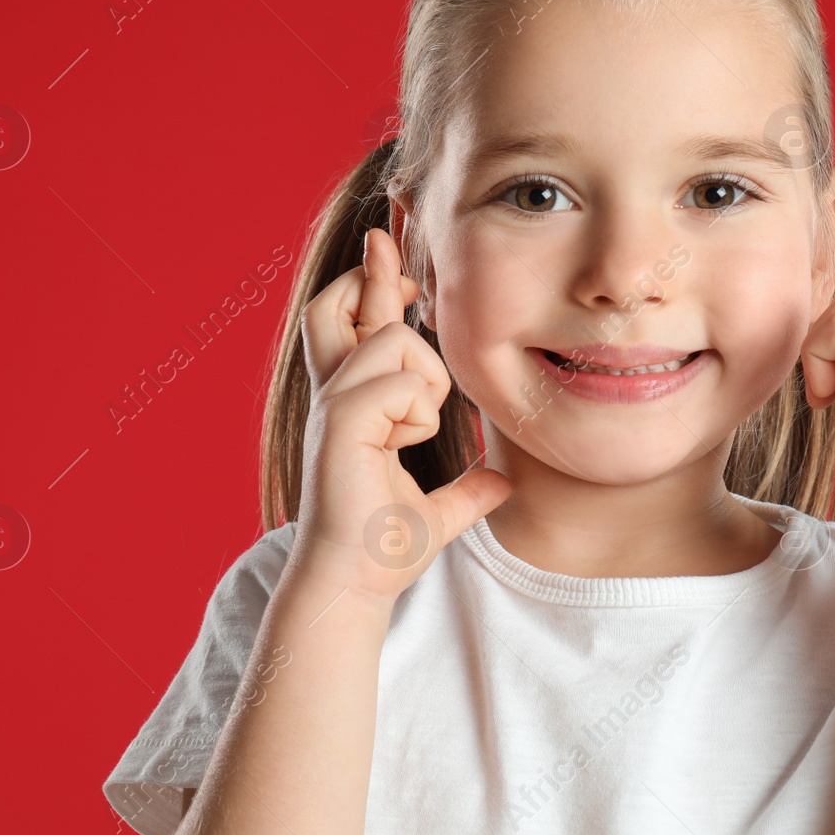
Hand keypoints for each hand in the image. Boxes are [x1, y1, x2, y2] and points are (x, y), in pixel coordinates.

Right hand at [293, 226, 513, 600]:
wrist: (355, 586)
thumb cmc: (384, 550)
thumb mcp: (440, 512)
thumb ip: (468, 491)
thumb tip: (503, 483)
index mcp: (351, 409)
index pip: (353, 329)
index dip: (370, 286)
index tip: (392, 256)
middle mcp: (334, 398)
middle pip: (336, 307)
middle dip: (370, 275)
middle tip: (387, 248)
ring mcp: (332, 408)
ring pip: (395, 343)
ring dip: (424, 380)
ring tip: (415, 428)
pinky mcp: (339, 424)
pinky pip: (398, 384)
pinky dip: (417, 411)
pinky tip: (405, 444)